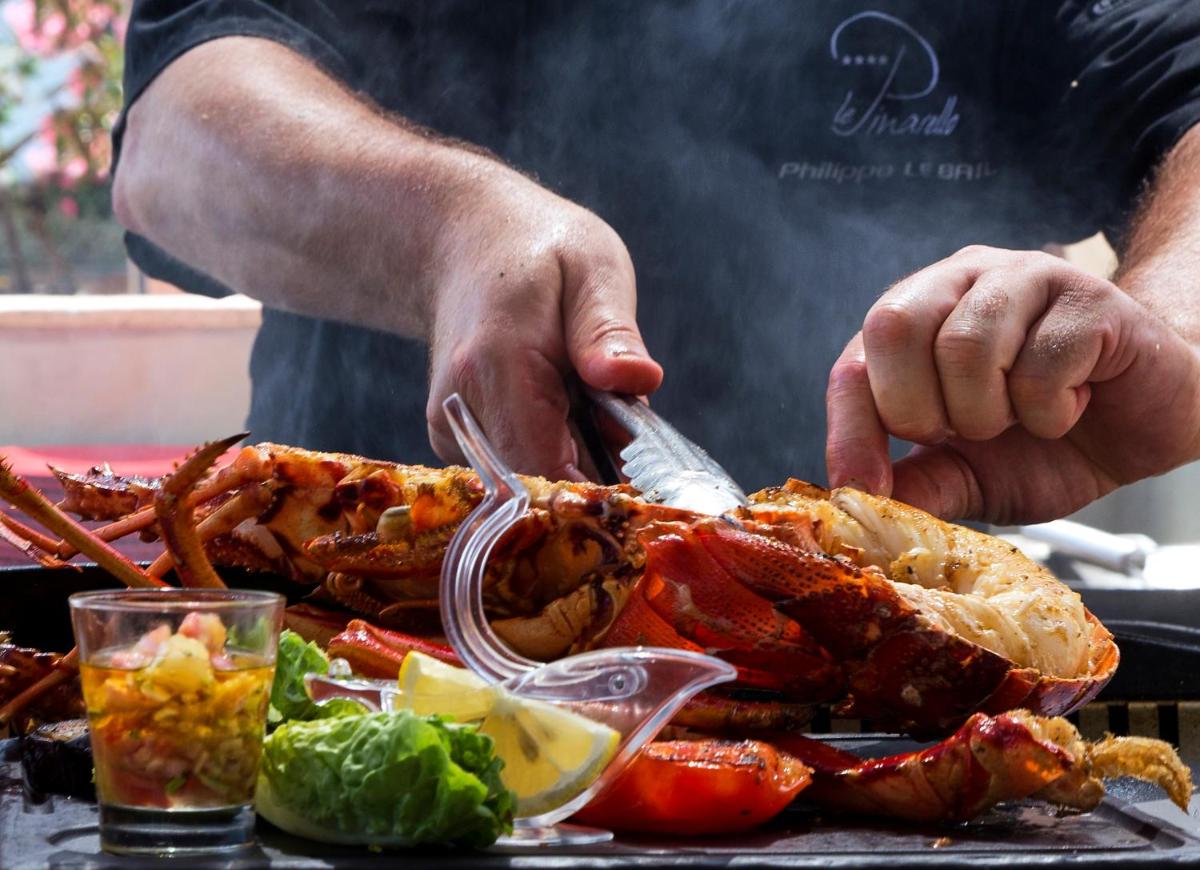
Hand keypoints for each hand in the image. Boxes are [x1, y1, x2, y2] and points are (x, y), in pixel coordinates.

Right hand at [424, 162, 661, 478]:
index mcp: (496, 363)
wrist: (463, 241)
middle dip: (595, 466)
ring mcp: (450, 427)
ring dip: (575, 457)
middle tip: (621, 417)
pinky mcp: (452, 438)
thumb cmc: (538, 250)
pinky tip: (559, 405)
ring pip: (531, 480)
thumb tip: (639, 379)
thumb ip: (609, 331)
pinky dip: (551, 449)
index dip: (602, 484)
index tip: (642, 470)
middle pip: (542, 482)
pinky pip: (515, 468)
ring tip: (587, 398)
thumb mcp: (592, 269)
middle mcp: (459, 406)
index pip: (548, 467)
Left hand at [825, 246, 1199, 523]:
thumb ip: (918, 483)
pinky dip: (1051, 412)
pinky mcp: (1089, 298)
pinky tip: (1073, 406)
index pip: (853, 362)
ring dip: (991, 412)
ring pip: (964, 345)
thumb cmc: (1054, 440)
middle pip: (893, 327)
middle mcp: (962, 282)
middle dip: (921, 410)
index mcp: (920, 318)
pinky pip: (1040, 363)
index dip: (851, 428)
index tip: (861, 485)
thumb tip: (856, 501)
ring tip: (1023, 418)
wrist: (1148, 427)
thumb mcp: (971, 476)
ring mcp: (1026, 279)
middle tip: (966, 434)